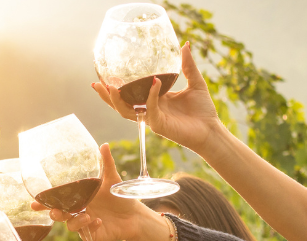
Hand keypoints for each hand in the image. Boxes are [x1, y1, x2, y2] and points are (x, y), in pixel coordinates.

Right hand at [39, 144, 157, 240]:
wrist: (134, 215)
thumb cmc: (120, 197)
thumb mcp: (112, 179)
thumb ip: (106, 164)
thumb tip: (104, 145)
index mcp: (78, 198)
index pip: (58, 201)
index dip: (45, 203)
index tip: (34, 203)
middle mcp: (78, 211)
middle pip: (59, 215)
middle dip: (55, 214)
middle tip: (57, 212)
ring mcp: (84, 224)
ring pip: (70, 225)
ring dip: (76, 221)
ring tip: (87, 216)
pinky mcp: (92, 235)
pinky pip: (85, 234)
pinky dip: (90, 228)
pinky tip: (98, 221)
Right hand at [90, 42, 223, 152]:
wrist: (211, 130)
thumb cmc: (203, 110)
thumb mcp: (195, 82)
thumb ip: (188, 65)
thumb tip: (185, 45)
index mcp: (155, 100)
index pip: (131, 93)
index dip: (118, 86)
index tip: (106, 75)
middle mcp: (150, 110)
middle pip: (121, 104)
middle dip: (107, 96)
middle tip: (96, 83)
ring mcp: (153, 118)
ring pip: (127, 111)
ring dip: (117, 100)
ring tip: (111, 87)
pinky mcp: (160, 125)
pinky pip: (150, 109)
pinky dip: (151, 95)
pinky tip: (154, 81)